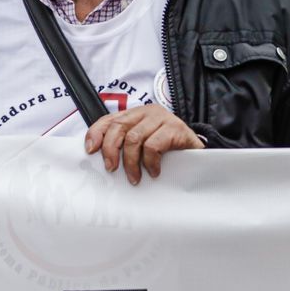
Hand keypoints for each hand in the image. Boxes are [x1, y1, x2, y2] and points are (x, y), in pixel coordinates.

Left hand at [84, 106, 202, 184]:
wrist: (199, 153)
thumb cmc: (167, 151)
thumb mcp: (142, 145)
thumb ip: (125, 145)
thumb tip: (101, 159)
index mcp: (135, 114)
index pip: (109, 119)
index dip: (96, 133)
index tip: (90, 151)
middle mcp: (147, 112)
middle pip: (118, 127)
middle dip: (110, 150)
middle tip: (111, 169)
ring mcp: (162, 118)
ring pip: (134, 138)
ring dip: (131, 162)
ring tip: (134, 178)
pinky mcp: (175, 129)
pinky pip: (153, 146)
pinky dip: (149, 162)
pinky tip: (154, 172)